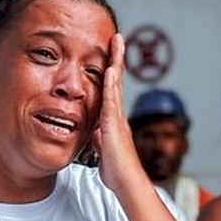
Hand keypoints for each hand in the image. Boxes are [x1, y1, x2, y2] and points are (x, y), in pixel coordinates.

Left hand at [91, 35, 142, 194]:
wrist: (126, 183)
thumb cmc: (116, 170)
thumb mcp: (102, 150)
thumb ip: (99, 138)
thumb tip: (94, 132)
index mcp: (113, 119)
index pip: (111, 89)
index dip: (110, 70)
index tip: (110, 53)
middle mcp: (117, 114)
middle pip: (116, 80)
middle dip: (116, 58)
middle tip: (117, 37)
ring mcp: (117, 118)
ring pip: (116, 84)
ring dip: (116, 63)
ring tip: (116, 43)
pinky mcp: (113, 126)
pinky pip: (111, 101)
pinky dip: (110, 85)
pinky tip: (109, 70)